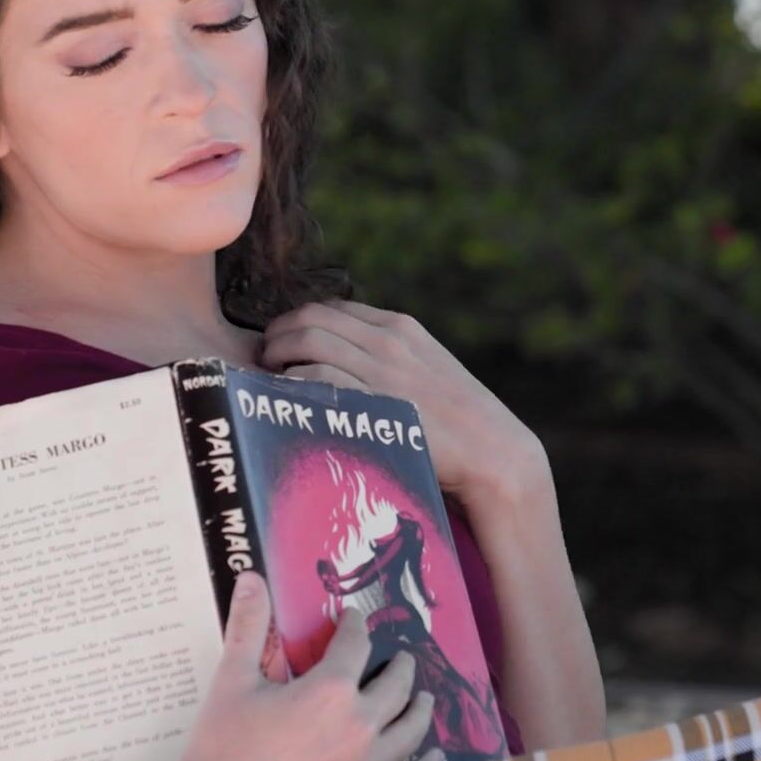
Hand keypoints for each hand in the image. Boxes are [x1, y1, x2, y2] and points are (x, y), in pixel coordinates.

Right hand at [149, 571, 446, 760]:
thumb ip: (249, 625)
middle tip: (404, 657)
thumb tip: (252, 576)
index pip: (356, 643)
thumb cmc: (222, 746)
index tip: (354, 617)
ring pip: (412, 727)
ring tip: (425, 697)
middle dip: (402, 664)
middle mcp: (361, 722)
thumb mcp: (232, 679)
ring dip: (421, 707)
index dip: (356, 625)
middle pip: (397, 683)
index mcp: (331, 688)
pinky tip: (434, 756)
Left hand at [258, 299, 548, 516]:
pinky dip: (292, 383)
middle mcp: (389, 340)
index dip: (299, 322)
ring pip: (307, 340)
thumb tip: (346, 363)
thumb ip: (391, 359)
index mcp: (401, 327)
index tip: (286, 344)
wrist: (494, 453)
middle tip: (265, 358)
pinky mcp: (375, 400)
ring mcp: (382, 369)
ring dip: (277, 355)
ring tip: (269, 377)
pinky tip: (288, 400)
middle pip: (311, 317)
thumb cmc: (459, 422)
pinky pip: (316, 377)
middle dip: (279, 334)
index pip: (332, 308)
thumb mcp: (428, 371)